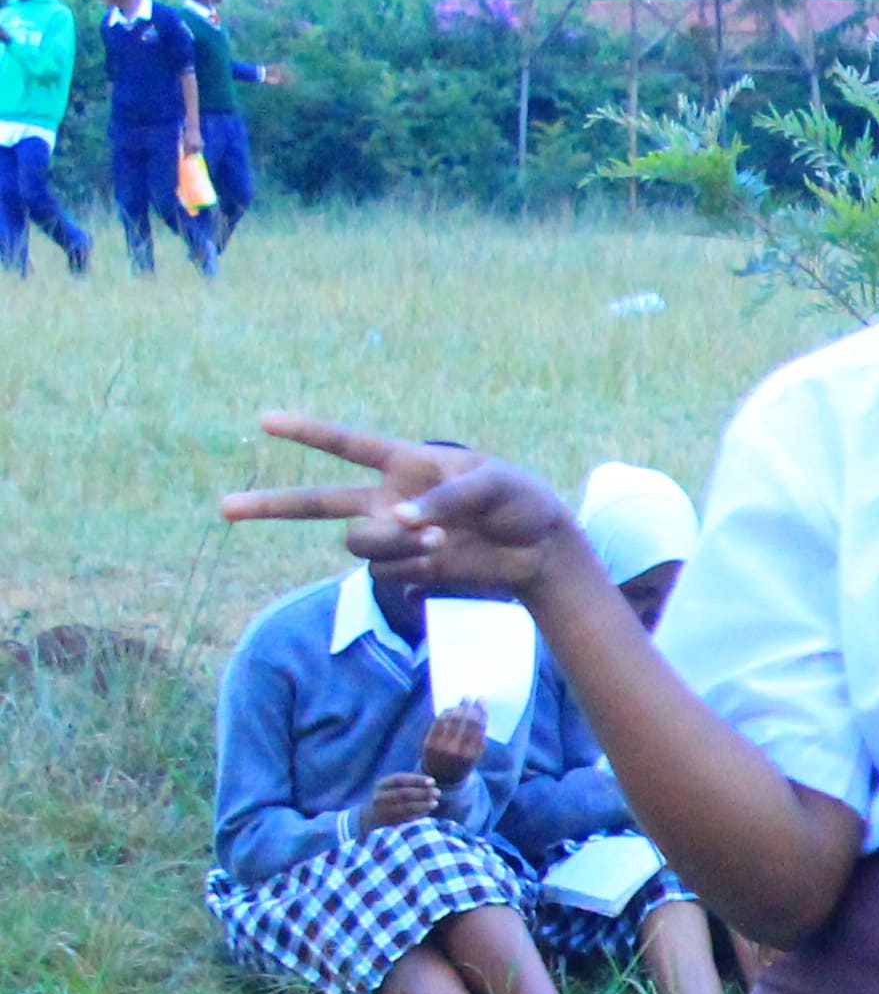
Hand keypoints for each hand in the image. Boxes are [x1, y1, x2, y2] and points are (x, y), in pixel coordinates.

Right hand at [218, 414, 589, 604]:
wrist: (540, 549)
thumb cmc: (520, 500)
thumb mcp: (493, 483)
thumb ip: (445, 496)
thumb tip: (402, 520)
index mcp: (405, 463)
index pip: (346, 444)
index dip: (306, 431)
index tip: (264, 419)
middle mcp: (387, 500)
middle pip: (315, 503)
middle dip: (269, 506)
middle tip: (222, 509)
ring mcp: (394, 538)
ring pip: (360, 544)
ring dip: (393, 544)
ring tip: (440, 541)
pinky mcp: (408, 570)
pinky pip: (388, 573)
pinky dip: (413, 568)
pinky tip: (443, 561)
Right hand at [357, 772, 444, 831]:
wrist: (373, 816)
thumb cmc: (392, 795)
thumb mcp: (395, 786)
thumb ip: (411, 783)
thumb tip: (432, 783)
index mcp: (382, 784)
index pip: (400, 779)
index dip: (417, 780)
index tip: (433, 781)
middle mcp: (380, 797)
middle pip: (403, 794)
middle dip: (422, 793)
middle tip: (438, 792)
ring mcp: (384, 811)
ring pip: (406, 807)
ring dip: (423, 805)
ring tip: (435, 803)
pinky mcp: (390, 822)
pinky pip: (407, 818)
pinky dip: (419, 814)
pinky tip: (428, 810)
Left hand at [423, 699, 488, 792]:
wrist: (440, 778)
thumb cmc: (462, 764)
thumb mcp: (476, 756)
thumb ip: (479, 739)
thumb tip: (481, 714)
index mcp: (471, 754)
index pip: (477, 727)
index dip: (480, 711)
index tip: (482, 701)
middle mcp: (456, 750)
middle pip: (464, 721)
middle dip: (468, 706)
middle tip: (470, 696)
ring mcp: (440, 746)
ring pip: (450, 720)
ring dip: (456, 708)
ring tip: (460, 702)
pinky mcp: (429, 743)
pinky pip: (437, 723)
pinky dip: (444, 714)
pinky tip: (449, 710)